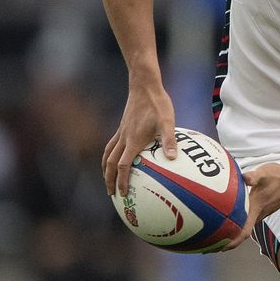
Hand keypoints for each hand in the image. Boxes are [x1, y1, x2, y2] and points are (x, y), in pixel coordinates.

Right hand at [102, 81, 177, 195]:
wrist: (144, 86)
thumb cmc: (158, 103)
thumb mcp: (168, 121)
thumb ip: (169, 140)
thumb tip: (173, 159)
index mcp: (134, 140)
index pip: (123, 165)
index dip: (121, 180)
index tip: (122, 193)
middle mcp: (124, 138)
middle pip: (111, 164)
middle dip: (109, 180)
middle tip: (111, 194)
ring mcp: (121, 132)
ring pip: (108, 154)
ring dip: (106, 169)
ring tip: (107, 179)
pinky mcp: (122, 126)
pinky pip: (111, 145)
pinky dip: (109, 155)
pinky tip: (115, 158)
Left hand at [224, 162, 279, 249]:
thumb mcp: (265, 174)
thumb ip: (253, 177)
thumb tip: (244, 178)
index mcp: (255, 209)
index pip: (243, 232)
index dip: (231, 242)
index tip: (219, 247)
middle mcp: (257, 214)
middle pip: (240, 231)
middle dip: (226, 238)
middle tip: (210, 240)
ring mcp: (260, 211)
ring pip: (243, 225)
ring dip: (232, 229)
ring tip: (217, 229)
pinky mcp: (262, 207)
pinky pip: (247, 217)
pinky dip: (238, 218)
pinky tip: (231, 211)